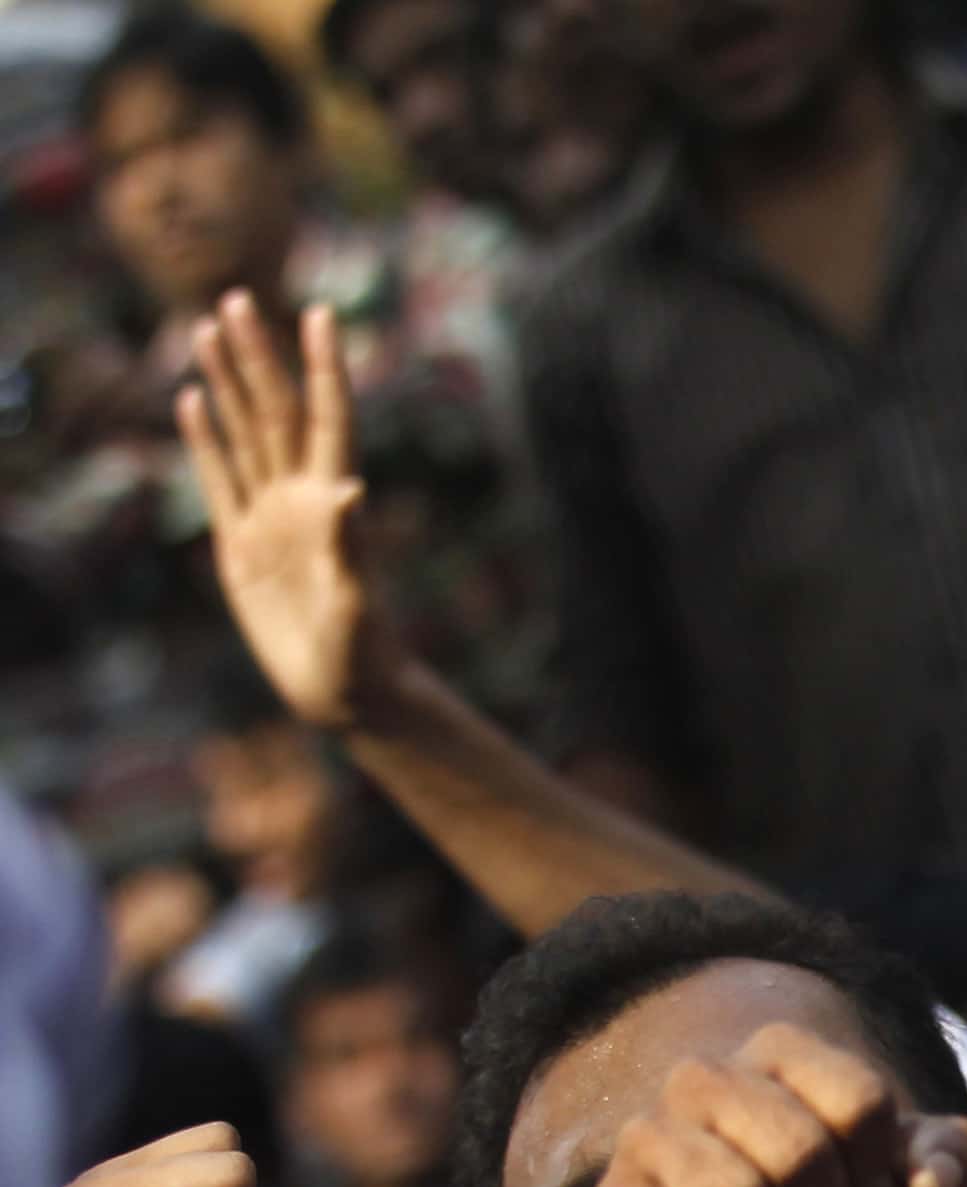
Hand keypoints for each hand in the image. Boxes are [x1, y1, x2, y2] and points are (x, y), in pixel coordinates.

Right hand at [177, 294, 411, 728]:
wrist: (345, 694)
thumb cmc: (362, 657)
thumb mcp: (355, 606)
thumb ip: (350, 550)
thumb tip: (348, 491)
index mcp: (334, 504)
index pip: (329, 419)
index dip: (324, 367)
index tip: (322, 312)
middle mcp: (301, 498)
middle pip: (275, 412)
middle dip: (258, 356)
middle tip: (236, 298)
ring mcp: (270, 517)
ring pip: (244, 433)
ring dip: (227, 383)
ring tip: (206, 328)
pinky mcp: (240, 544)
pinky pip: (219, 479)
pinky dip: (204, 439)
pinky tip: (190, 398)